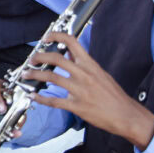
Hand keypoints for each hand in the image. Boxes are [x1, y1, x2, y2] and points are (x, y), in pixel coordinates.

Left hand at [25, 32, 153, 150]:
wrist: (127, 115)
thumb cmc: (115, 96)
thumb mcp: (101, 73)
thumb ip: (84, 64)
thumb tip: (71, 54)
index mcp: (90, 65)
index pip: (72, 42)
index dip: (56, 37)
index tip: (46, 38)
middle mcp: (84, 75)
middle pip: (56, 59)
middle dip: (39, 57)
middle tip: (32, 59)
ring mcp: (80, 90)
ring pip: (51, 78)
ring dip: (35, 75)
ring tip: (26, 74)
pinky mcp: (77, 106)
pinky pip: (54, 101)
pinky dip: (41, 98)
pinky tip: (33, 95)